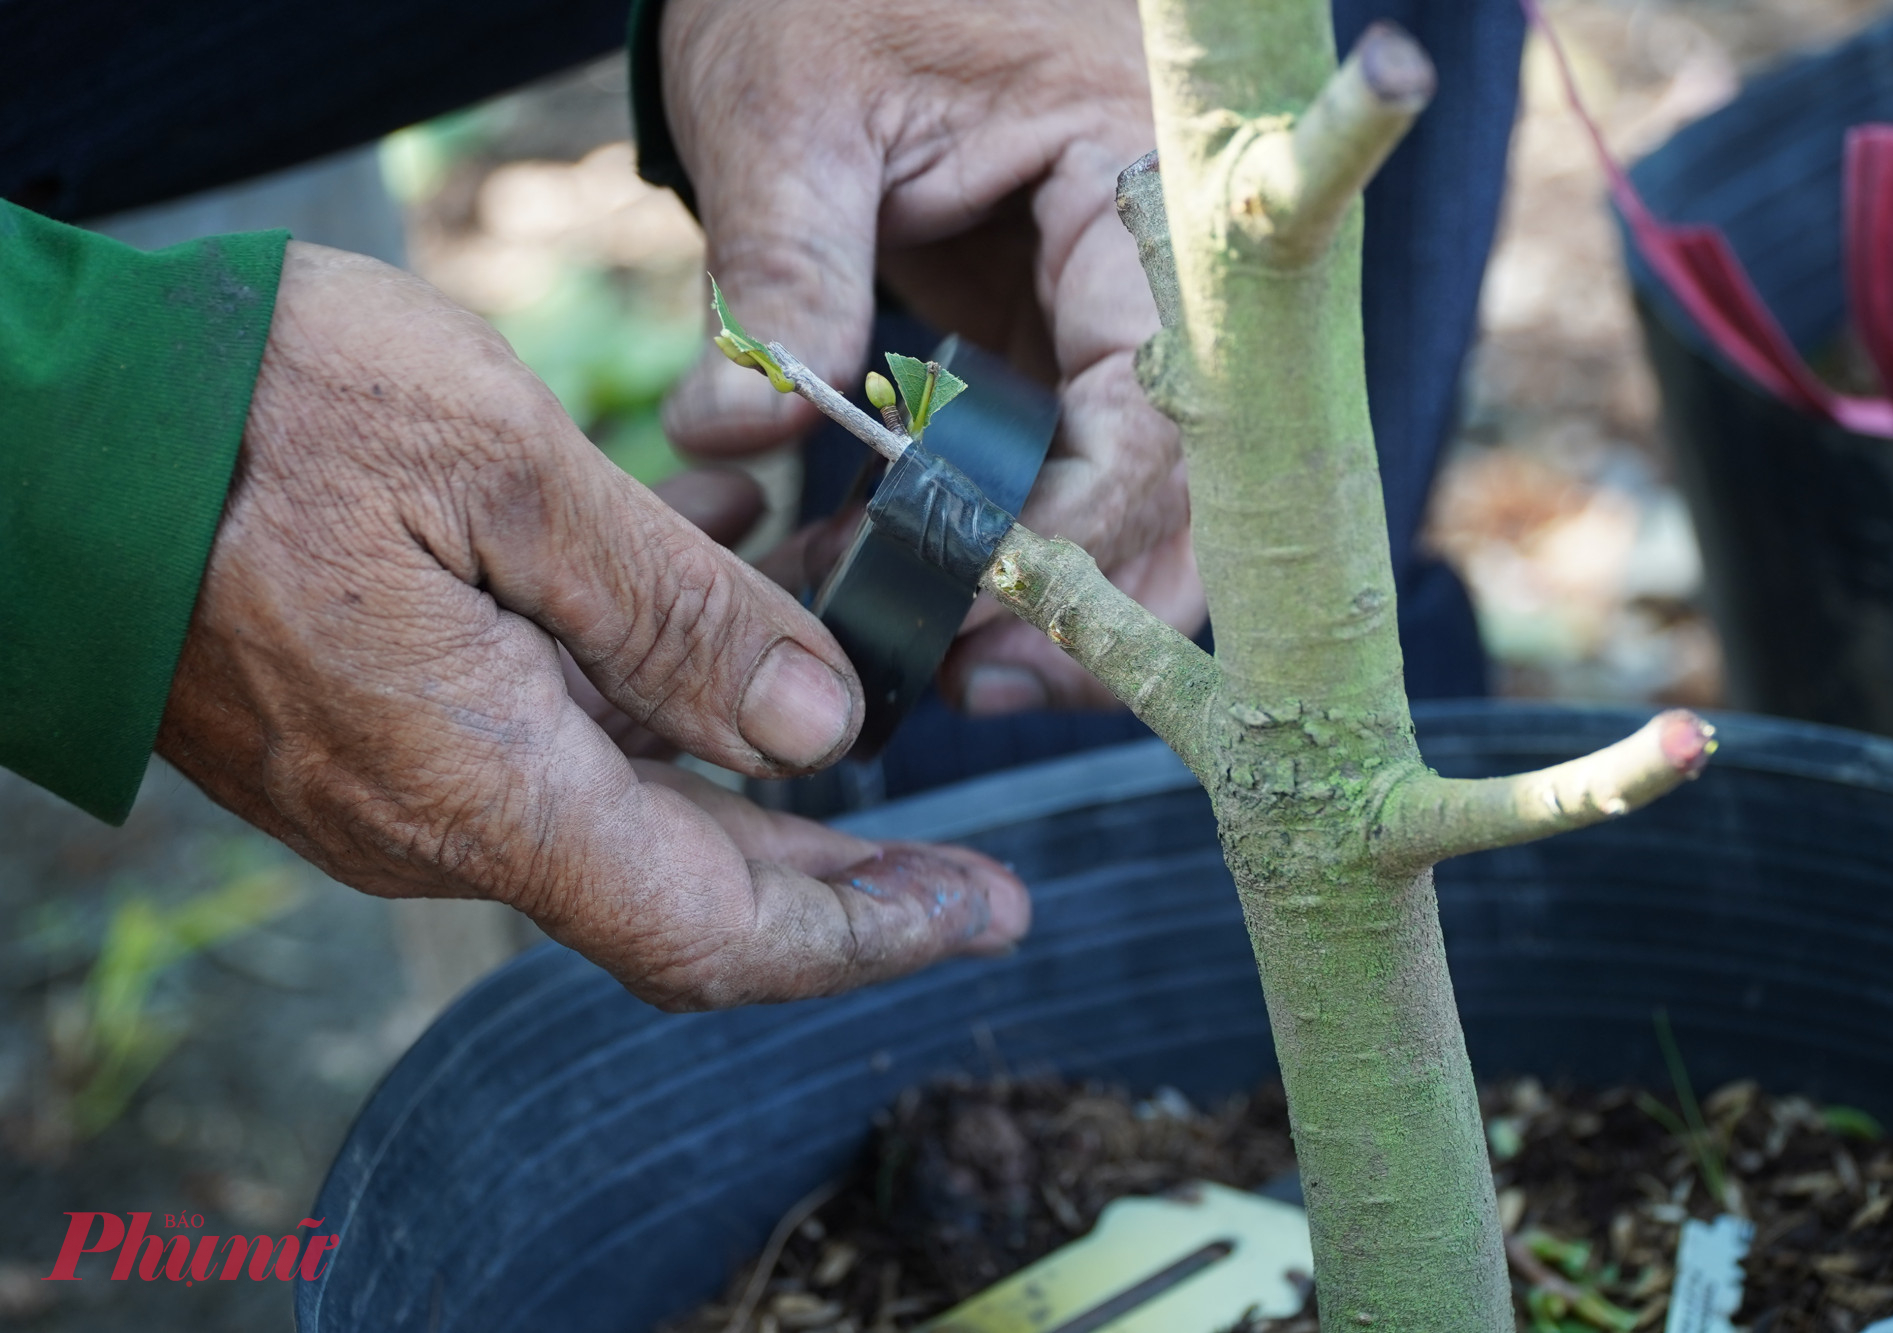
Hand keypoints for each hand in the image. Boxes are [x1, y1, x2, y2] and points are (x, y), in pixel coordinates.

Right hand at [157, 243, 1026, 1009]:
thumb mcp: (501, 471)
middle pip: (689, 888)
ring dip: (760, 770)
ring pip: (630, 814)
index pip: (714, 928)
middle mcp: (447, 823)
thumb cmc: (257, 417)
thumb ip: (672, 611)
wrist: (46, 426)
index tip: (984, 912)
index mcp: (485, 784)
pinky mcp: (384, 732)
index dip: (866, 935)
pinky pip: (557, 754)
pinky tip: (729, 603)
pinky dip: (663, 708)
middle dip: (843, 879)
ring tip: (876, 692)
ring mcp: (407, 787)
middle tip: (969, 866)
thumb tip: (823, 730)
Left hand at [658, 0, 1204, 713]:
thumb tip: (738, 441)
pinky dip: (1006, 555)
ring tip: (930, 668)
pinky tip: (907, 593)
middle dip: (1087, 607)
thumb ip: (781, 271)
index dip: (1079, 531)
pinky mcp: (1063, 354)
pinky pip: (1072, 484)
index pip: (1158, 404)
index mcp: (1136, 187)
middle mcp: (1162, 272)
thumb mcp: (787, 108)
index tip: (971, 609)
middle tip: (960, 683)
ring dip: (1055, 606)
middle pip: (1187, 491)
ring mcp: (1118, 321)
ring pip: (1146, 511)